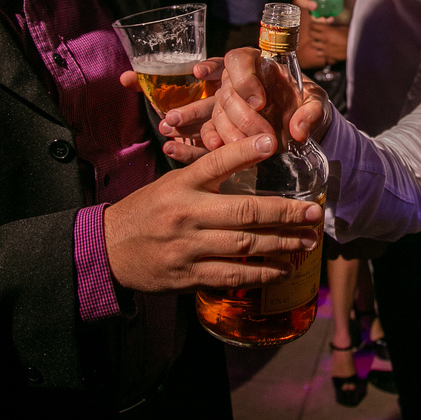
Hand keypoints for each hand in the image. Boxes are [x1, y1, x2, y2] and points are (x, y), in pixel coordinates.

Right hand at [102, 133, 323, 293]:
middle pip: (243, 212)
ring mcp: (187, 247)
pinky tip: (282, 269)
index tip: (272, 143)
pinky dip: (260, 272)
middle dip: (284, 213)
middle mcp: (185, 214)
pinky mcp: (188, 276)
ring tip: (307, 241)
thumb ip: (208, 175)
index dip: (244, 151)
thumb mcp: (172, 183)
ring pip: (244, 245)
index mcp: (180, 185)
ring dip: (281, 244)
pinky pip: (231, 275)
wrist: (107, 249)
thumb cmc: (147, 211)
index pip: (215, 163)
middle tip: (313, 213)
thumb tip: (253, 156)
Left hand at [121, 57, 224, 164]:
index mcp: (219, 77)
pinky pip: (206, 150)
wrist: (218, 118)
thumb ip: (149, 81)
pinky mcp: (225, 144)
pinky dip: (189, 151)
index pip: (220, 69)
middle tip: (171, 118)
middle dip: (193, 111)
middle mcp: (227, 97)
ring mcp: (231, 120)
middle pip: (215, 103)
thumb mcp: (173, 86)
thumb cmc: (191, 97)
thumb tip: (124, 78)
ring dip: (190, 131)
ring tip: (167, 133)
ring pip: (215, 127)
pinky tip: (170, 149)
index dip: (210, 69)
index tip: (197, 71)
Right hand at [198, 47, 331, 152]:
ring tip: (251, 149)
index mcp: (261, 65)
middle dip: (245, 117)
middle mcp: (240, 81)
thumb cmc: (307, 106)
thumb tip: (299, 130)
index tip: (259, 102)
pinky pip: (210, 128)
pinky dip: (213, 138)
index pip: (239, 60)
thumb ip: (312, 113)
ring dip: (232, 132)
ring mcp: (229, 102)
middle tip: (265, 134)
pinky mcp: (225, 123)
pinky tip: (218, 146)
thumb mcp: (318, 104)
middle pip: (229, 92)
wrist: (302, 127)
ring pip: (219, 112)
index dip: (245, 79)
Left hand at [307, 20, 348, 62]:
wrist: (356, 48)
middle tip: (314, 32)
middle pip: (310, 34)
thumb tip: (328, 24)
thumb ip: (332, 27)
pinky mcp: (327, 55)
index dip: (312, 24)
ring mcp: (324, 47)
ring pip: (312, 44)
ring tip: (318, 42)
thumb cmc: (351, 37)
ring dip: (315, 42)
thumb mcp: (342, 28)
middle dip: (311, 32)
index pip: (313, 25)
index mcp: (328, 30)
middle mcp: (324, 38)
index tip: (313, 25)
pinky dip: (319, 52)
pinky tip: (322, 50)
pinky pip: (317, 53)